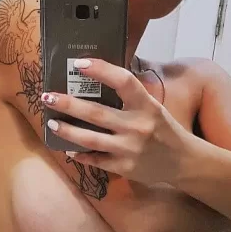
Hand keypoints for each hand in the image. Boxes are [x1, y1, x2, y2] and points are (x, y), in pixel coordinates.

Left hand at [42, 59, 194, 186]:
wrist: (183, 162)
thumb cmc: (163, 130)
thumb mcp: (153, 107)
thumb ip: (131, 97)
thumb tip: (98, 78)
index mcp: (147, 105)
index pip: (123, 81)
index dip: (100, 69)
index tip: (78, 63)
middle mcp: (138, 126)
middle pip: (96, 113)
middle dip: (68, 104)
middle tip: (47, 96)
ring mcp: (130, 149)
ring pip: (90, 139)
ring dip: (67, 131)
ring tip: (51, 123)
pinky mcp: (125, 167)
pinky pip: (96, 160)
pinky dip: (80, 154)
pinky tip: (67, 149)